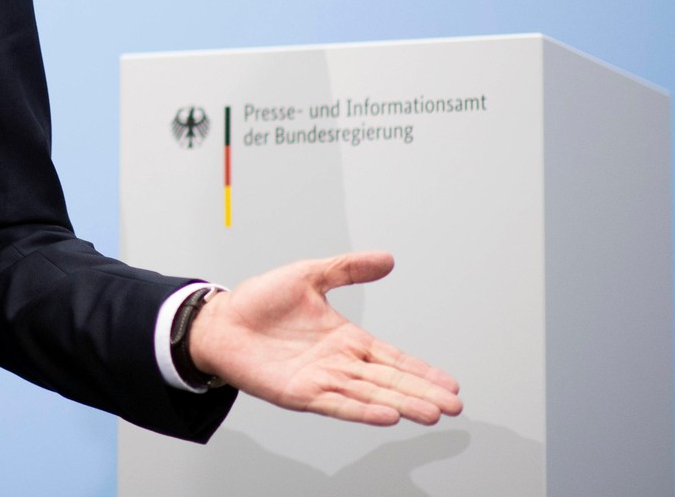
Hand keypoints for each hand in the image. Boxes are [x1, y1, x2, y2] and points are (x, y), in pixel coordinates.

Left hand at [187, 251, 462, 425]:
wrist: (219, 322)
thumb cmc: (259, 302)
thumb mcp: (308, 275)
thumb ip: (347, 269)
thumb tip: (387, 258)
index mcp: (344, 339)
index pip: (392, 357)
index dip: (421, 370)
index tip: (451, 383)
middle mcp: (338, 363)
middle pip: (388, 381)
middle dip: (422, 393)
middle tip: (454, 405)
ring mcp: (320, 380)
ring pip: (369, 395)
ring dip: (400, 404)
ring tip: (432, 412)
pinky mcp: (299, 393)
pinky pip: (336, 403)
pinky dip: (361, 410)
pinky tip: (386, 415)